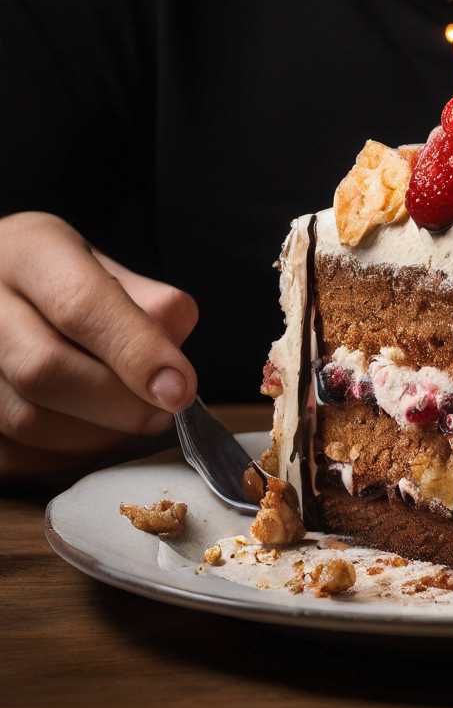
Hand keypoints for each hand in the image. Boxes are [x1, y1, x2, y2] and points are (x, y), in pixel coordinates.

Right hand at [0, 213, 199, 480]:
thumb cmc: (57, 277)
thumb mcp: (102, 264)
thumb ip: (145, 303)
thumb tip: (173, 361)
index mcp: (29, 251)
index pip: (82, 304)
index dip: (136, 353)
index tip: (181, 390)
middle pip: (44, 370)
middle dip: (117, 404)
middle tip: (164, 415)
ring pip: (24, 419)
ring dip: (92, 436)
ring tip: (131, 424)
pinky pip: (10, 453)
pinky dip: (59, 456)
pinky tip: (89, 436)